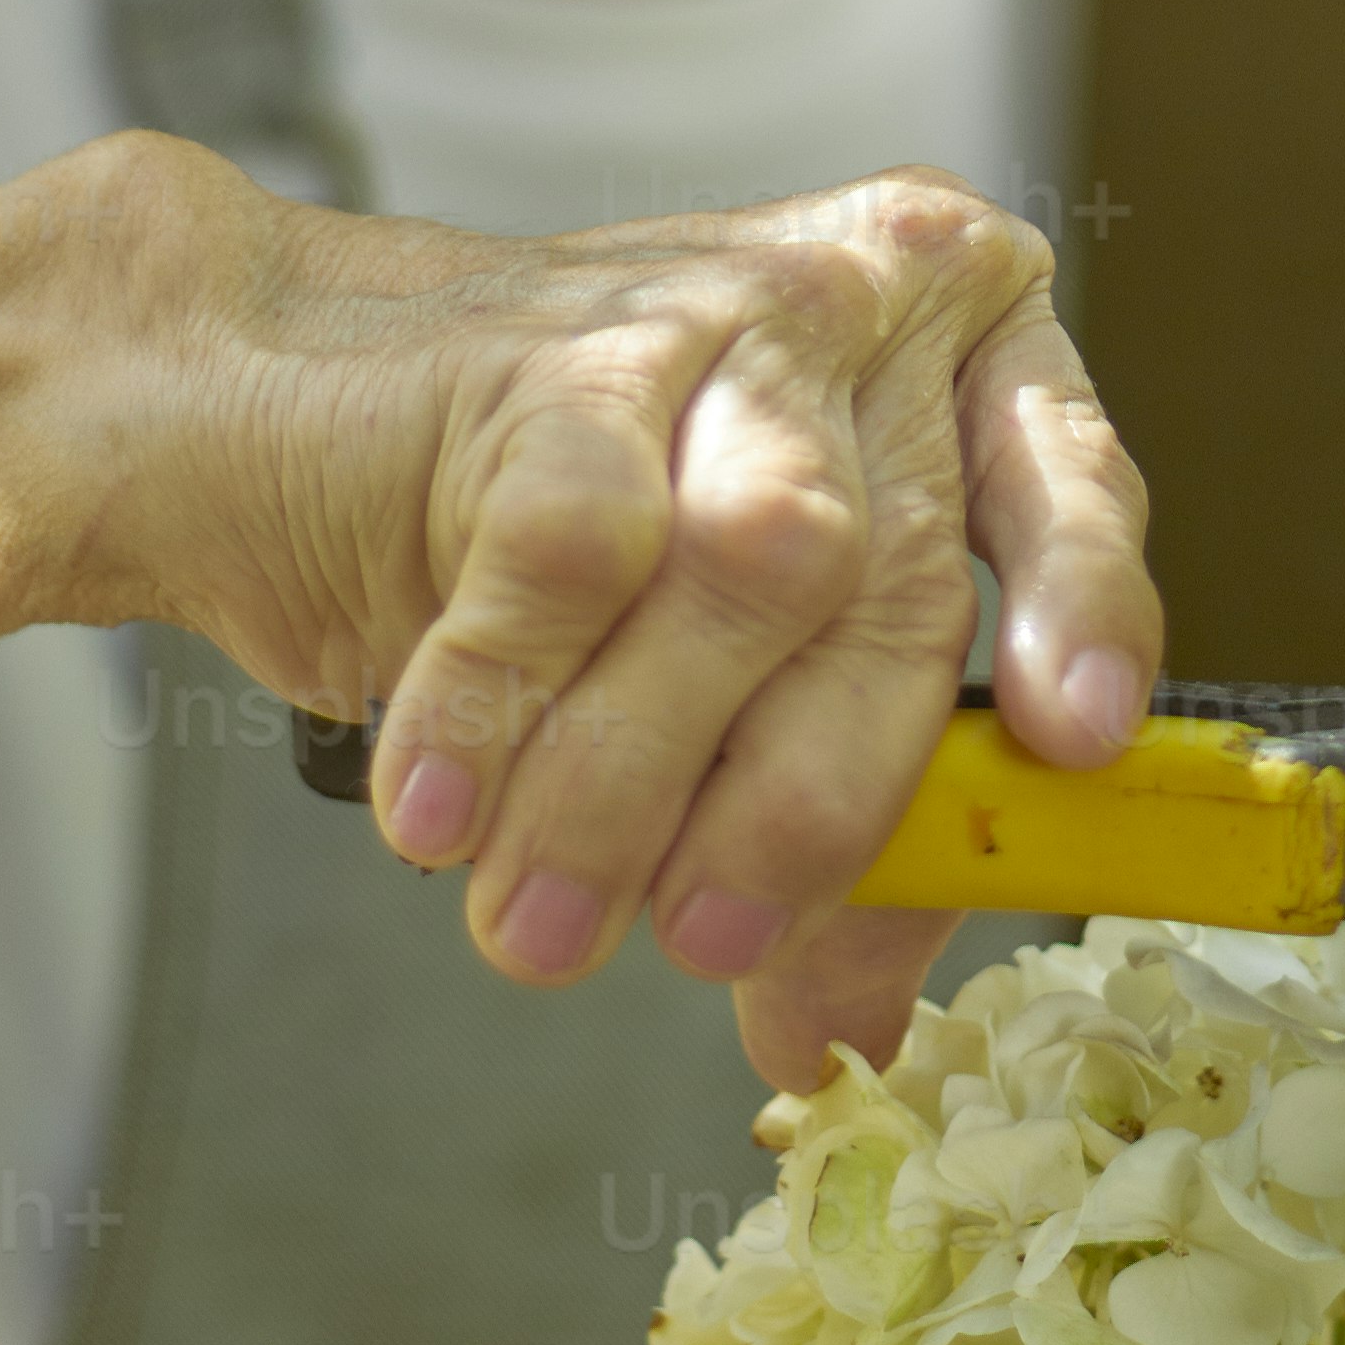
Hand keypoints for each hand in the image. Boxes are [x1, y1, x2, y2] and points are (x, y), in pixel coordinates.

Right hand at [93, 144, 1158, 1082]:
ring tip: (545, 925)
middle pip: (890, 580)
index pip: (1071, 481)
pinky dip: (506, 707)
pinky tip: (442, 809)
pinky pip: (566, 549)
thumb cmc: (515, 531)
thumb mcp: (711, 682)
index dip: (1087, 607)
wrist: (256, 397)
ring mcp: (710, 307)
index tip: (1077, 740)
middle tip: (704, 949)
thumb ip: (816, 835)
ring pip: (747, 563)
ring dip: (643, 782)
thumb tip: (831, 1037)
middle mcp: (854, 308)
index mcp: (947, 363)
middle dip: (805, 805)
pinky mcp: (550, 348)